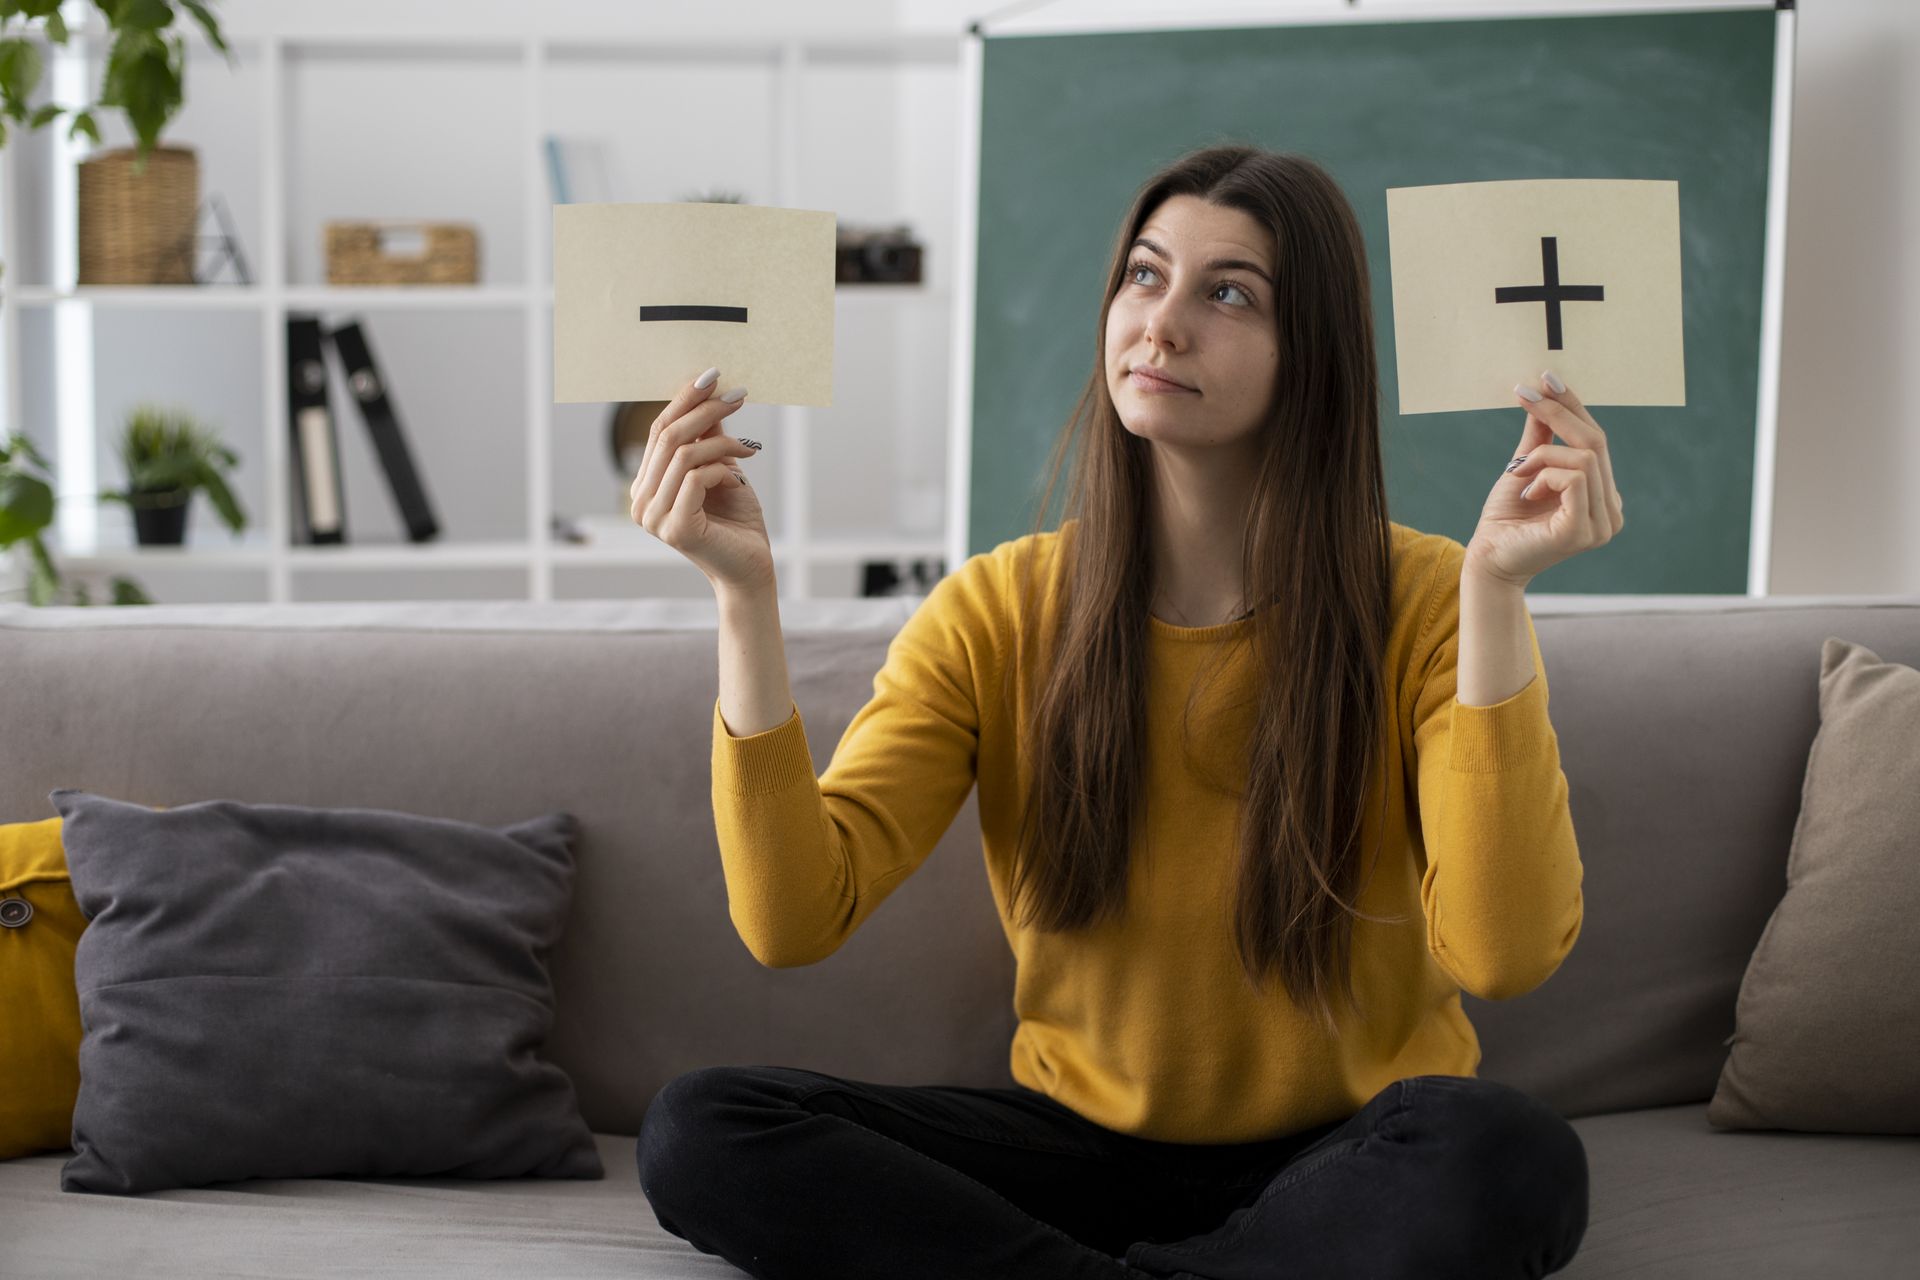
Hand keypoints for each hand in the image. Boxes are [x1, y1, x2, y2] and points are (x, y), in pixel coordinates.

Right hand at [630, 368, 773, 592]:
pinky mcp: (677, 528)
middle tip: (736, 395)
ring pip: (684, 454)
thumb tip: (708, 391)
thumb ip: (709, 438)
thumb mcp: (722, 470)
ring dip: (722, 442)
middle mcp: (641, 503)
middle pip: (668, 438)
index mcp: (645, 488)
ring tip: (749, 446)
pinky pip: (697, 477)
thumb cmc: (737, 523)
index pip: (658, 432)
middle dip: (704, 410)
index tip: (713, 376)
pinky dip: (723, 469)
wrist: (752, 570)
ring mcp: (654, 518)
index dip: (684, 400)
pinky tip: (740, 480)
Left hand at [1465, 370, 1626, 589]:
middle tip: (1526, 394)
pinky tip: (1527, 491)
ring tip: (1519, 472)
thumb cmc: (1505, 518)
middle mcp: (1611, 509)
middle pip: (1596, 443)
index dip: (1573, 406)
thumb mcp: (1525, 468)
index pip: (1596, 440)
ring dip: (1543, 455)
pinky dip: (1545, 475)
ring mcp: (1602, 524)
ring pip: (1584, 457)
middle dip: (1559, 413)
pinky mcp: (1584, 532)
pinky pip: (1575, 479)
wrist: (1486, 559)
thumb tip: (1545, 392)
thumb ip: (1541, 437)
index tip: (1547, 377)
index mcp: (1603, 494)